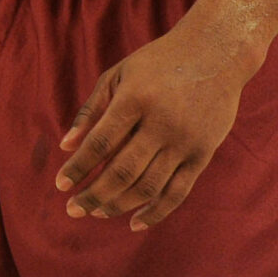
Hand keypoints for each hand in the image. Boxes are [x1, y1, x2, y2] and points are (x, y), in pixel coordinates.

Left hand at [54, 14, 254, 231]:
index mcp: (135, 99)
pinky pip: (177, 192)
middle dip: (94, 195)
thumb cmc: (158, 62)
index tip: (60, 185)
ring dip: (119, 205)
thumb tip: (66, 146)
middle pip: (122, 171)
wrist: (216, 53)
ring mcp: (185, 141)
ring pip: (148, 186)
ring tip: (97, 212)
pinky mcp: (203, 154)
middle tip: (73, 209)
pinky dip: (156, 212)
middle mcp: (161, 123)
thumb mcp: (119, 74)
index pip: (100, 143)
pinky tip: (135, 223)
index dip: (78, 167)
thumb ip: (92, 109)